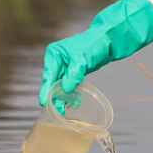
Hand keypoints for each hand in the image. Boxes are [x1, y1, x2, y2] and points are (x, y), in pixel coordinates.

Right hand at [38, 0, 152, 111]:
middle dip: (55, 96)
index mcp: (54, 54)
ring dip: (63, 96)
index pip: (48, 75)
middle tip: (57, 111)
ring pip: (60, 85)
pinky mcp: (73, 71)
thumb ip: (73, 75)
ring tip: (66, 109)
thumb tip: (65, 90)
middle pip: (52, 82)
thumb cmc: (94, 44)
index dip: (46, 90)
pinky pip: (69, 85)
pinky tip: (74, 102)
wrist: (109, 40)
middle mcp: (57, 60)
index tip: (43, 103)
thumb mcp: (81, 59)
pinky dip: (71, 93)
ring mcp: (65, 66)